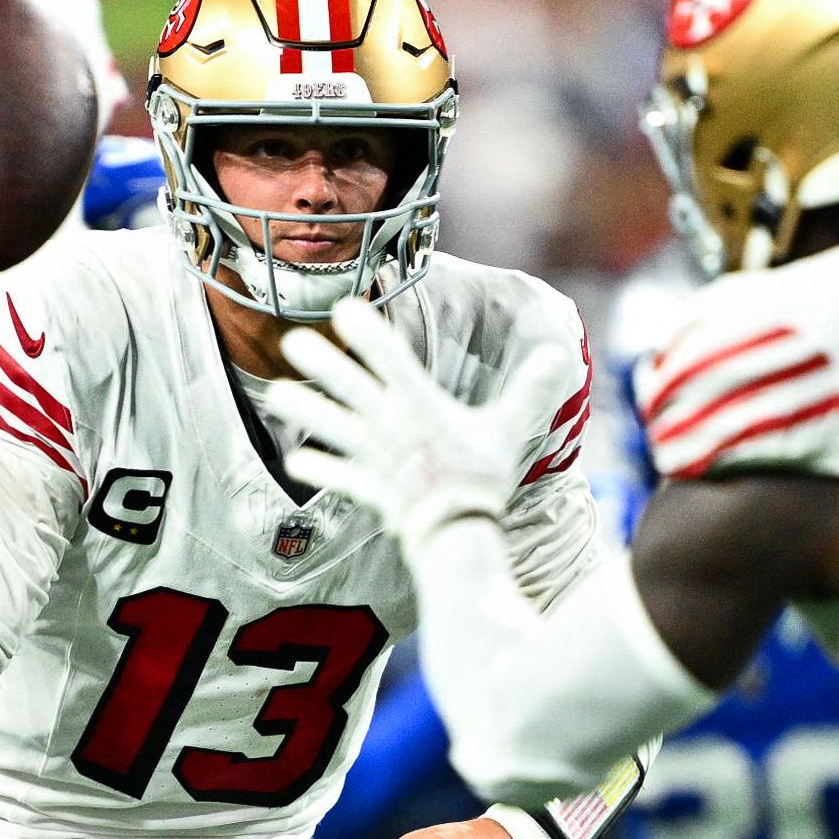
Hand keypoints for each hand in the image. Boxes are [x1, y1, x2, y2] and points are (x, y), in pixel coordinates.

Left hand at [264, 299, 578, 551]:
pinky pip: (336, 475)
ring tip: (277, 394)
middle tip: (293, 340)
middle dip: (321, 361)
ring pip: (331, 426)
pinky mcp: (366, 488)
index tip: (345, 306)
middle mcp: (389, 425)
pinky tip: (296, 459)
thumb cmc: (483, 478)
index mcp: (421, 404)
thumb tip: (561, 352)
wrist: (458, 532)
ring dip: (304, 410)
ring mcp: (373, 457)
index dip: (367, 330)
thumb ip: (530, 389)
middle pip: (349, 386)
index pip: (391, 356)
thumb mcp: (511, 429)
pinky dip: (317, 467)